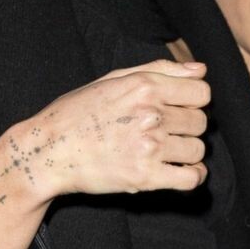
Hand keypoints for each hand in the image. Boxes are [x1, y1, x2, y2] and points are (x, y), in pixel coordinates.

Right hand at [0, 60, 209, 248]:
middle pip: (201, 121)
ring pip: (197, 149)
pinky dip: (192, 177)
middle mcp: (151, 115)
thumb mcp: (113, 79)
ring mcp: (149, 147)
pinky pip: (190, 178)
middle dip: (188, 126)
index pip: (202, 92)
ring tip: (166, 152)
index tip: (179, 108)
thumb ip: (160, 70)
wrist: (47, 151)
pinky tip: (180, 172)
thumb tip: (201, 70)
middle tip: (167, 132)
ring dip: (187, 152)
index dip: (194, 100)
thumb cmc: (75, 113)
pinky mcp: (144, 177)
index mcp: (145, 87)